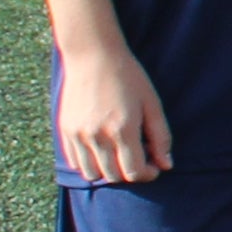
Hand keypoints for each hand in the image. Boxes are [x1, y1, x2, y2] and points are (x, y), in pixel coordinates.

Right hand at [51, 36, 171, 184]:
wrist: (92, 55)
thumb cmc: (128, 77)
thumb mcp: (152, 104)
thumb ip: (161, 137)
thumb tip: (166, 165)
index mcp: (122, 130)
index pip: (134, 172)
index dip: (147, 174)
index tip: (153, 166)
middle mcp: (96, 136)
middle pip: (113, 176)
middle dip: (130, 173)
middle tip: (139, 157)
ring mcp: (77, 135)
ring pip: (91, 173)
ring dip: (108, 171)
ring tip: (119, 154)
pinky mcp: (65, 131)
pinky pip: (75, 162)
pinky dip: (89, 163)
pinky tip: (102, 149)